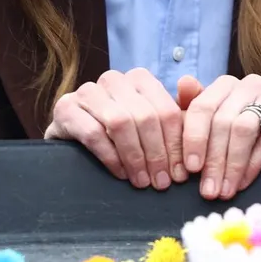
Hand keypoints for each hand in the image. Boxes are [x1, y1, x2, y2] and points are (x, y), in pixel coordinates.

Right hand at [44, 68, 187, 188]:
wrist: (73, 139)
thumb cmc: (121, 134)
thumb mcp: (153, 125)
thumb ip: (178, 113)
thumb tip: (194, 88)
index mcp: (139, 79)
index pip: (166, 110)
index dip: (175, 145)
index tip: (181, 173)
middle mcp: (114, 80)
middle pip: (145, 117)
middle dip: (157, 154)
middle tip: (161, 182)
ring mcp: (87, 91)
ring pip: (120, 123)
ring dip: (135, 157)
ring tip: (142, 181)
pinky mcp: (65, 108)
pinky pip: (94, 133)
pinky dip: (111, 157)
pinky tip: (121, 173)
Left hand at [181, 74, 260, 200]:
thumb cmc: (247, 136)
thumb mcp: (215, 126)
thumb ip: (195, 110)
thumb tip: (183, 83)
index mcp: (227, 85)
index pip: (202, 106)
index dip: (193, 138)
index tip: (189, 169)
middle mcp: (251, 84)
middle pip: (223, 120)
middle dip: (213, 160)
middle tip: (208, 190)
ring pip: (245, 128)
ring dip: (232, 164)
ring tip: (224, 191)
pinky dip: (254, 164)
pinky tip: (243, 182)